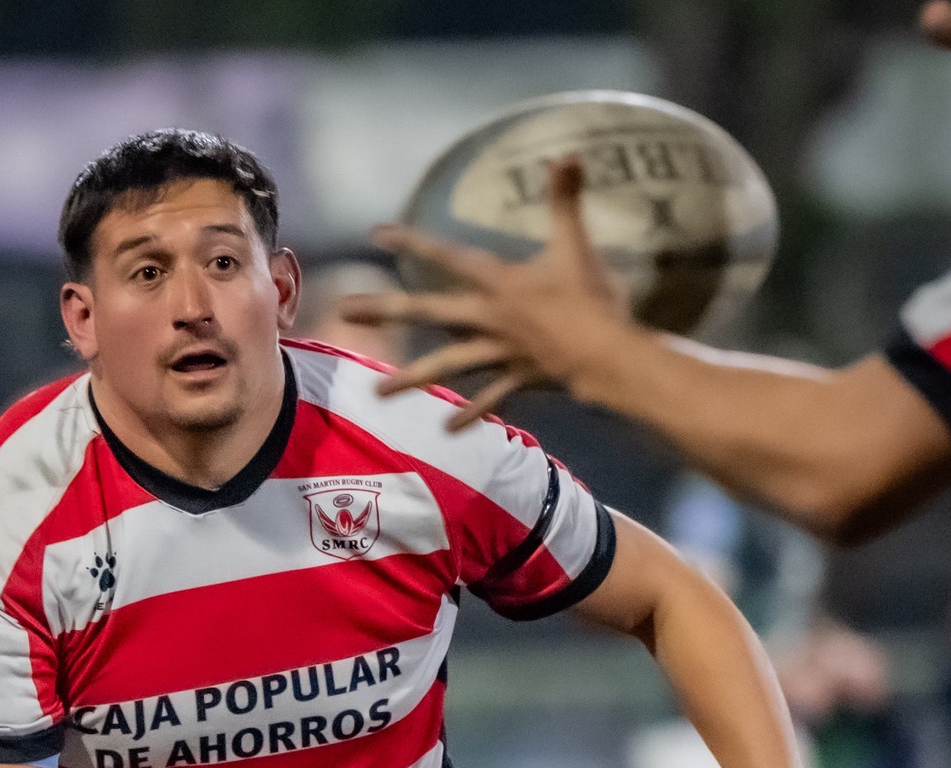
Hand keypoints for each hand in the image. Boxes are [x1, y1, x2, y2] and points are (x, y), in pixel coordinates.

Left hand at [343, 160, 631, 430]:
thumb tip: (565, 154)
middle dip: (386, 311)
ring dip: (412, 378)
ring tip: (376, 394)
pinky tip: (448, 429)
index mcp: (498, 285)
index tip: (377, 235)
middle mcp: (487, 320)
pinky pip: (488, 398)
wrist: (605, 357)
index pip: (448, 259)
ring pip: (447, 365)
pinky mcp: (515, 379)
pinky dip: (471, 413)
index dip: (413, 244)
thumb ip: (565, 201)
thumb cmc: (590, 300)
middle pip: (429, 313)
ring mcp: (498, 353)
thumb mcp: (576, 245)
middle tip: (345, 311)